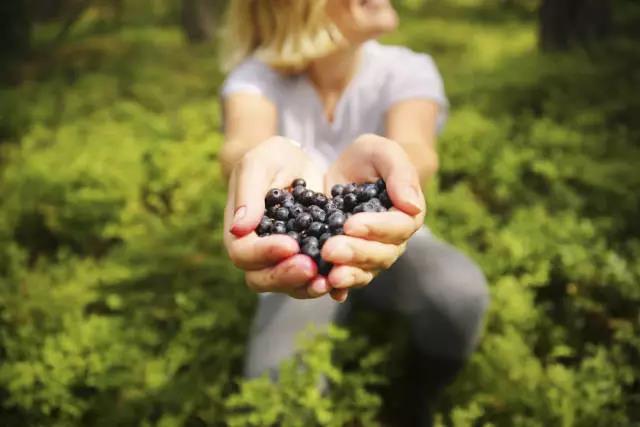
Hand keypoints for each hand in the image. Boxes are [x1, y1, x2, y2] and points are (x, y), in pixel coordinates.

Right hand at [223, 137, 331, 298]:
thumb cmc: (271, 158)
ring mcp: (280, 260)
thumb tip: (239, 228)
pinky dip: (324, 283)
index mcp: (239, 230)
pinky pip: (310, 281)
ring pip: (286, 286)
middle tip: (310, 267)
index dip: (264, 253)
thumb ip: (248, 194)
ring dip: (305, 286)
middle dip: (285, 276)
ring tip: (327, 280)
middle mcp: (256, 251)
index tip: (290, 244)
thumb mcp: (258, 165)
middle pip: (260, 278)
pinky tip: (339, 280)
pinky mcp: (305, 260)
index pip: (242, 252)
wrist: (297, 161)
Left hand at [322, 134, 425, 301]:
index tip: (350, 224)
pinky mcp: (351, 261)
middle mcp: (393, 239)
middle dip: (356, 253)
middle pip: (381, 254)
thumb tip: (412, 205)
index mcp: (407, 214)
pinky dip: (339, 287)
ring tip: (328, 275)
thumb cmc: (370, 158)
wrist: (348, 171)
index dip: (376, 228)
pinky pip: (349, 278)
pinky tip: (327, 290)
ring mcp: (373, 253)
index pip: (398, 226)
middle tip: (330, 249)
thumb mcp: (382, 152)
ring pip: (366, 270)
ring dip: (348, 274)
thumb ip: (400, 172)